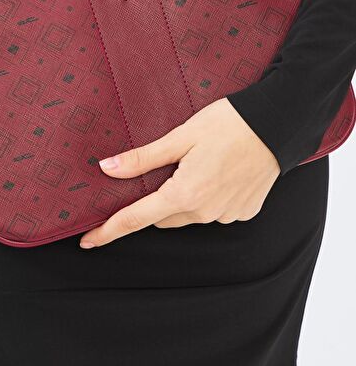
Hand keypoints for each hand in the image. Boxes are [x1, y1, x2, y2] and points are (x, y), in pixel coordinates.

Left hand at [79, 97, 280, 248]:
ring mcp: (226, 215)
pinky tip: (216, 172)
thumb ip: (142, 158)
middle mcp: (205, 212)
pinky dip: (207, 196)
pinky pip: (213, 211)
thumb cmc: (228, 124)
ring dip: (181, 197)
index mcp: (185, 194)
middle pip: (162, 215)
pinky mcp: (243, 212)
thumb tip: (107, 169)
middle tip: (157, 171)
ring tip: (196, 163)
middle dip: (152, 200)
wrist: (278, 124)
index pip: (136, 219)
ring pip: (187, 214)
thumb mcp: (180, 136)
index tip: (87, 241)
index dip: (108, 230)